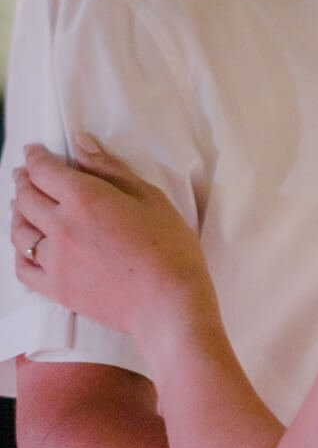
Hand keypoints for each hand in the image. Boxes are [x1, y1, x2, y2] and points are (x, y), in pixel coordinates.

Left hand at [12, 138, 209, 344]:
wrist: (169, 304)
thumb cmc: (169, 248)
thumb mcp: (149, 197)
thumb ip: (110, 169)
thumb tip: (81, 143)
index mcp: (84, 199)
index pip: (44, 170)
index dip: (35, 157)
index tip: (34, 151)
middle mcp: (61, 227)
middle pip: (26, 197)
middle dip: (23, 180)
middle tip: (25, 174)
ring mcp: (54, 260)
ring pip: (19, 231)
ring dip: (17, 213)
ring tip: (23, 205)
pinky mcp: (56, 289)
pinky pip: (23, 267)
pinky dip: (19, 252)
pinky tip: (26, 246)